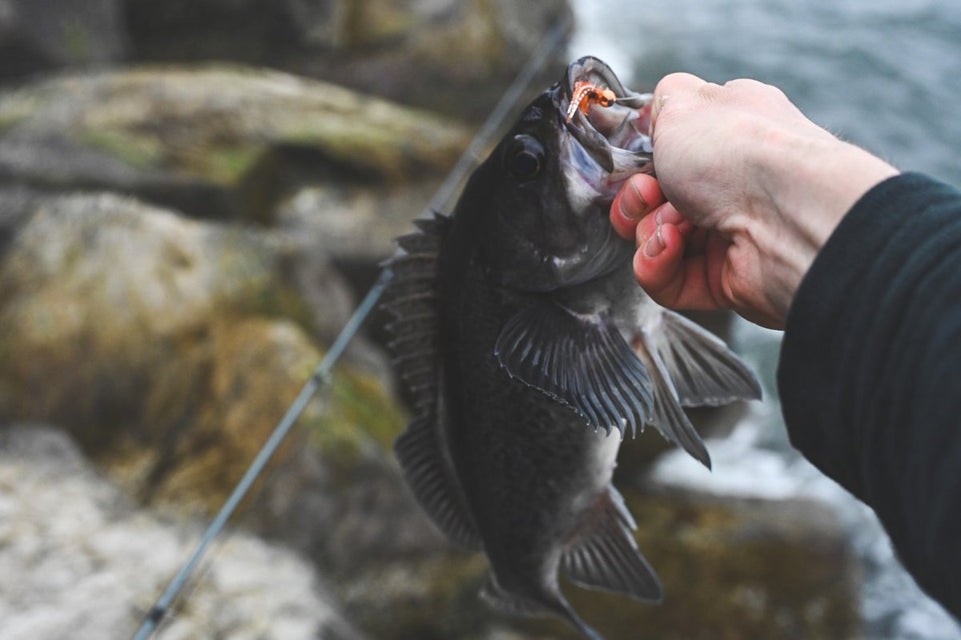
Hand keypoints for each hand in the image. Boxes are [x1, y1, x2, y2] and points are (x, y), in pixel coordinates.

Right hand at [610, 73, 897, 327]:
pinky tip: (671, 249)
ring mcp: (728, 232)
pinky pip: (667, 279)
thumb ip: (660, 101)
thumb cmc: (741, 151)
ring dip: (648, 232)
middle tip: (648, 195)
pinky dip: (658, 265)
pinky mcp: (723, 278)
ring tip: (672, 228)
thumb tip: (654, 116)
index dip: (641, 157)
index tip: (636, 158)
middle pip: (653, 199)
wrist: (791, 216)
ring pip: (654, 240)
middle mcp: (731, 181)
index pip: (669, 149)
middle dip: (636, 199)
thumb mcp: (683, 102)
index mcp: (729, 133)